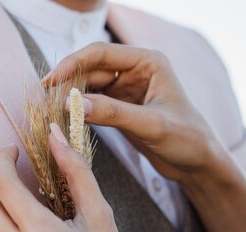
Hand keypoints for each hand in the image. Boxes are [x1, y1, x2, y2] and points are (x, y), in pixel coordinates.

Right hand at [44, 42, 233, 184]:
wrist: (198, 163)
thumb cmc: (187, 139)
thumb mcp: (151, 125)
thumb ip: (114, 113)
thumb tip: (75, 105)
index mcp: (147, 61)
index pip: (100, 53)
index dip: (72, 64)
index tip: (50, 80)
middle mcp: (135, 70)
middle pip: (91, 69)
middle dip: (68, 83)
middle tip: (46, 101)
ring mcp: (127, 89)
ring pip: (89, 87)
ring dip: (72, 98)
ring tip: (53, 112)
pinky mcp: (121, 108)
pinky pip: (93, 104)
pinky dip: (80, 111)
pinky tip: (67, 120)